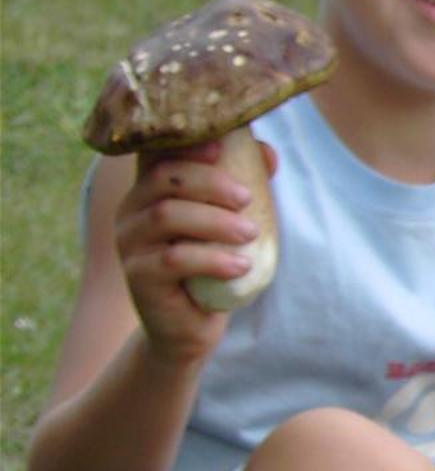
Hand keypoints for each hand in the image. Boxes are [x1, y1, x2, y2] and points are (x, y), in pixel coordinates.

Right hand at [114, 142, 272, 363]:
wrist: (190, 324)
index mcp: (149, 191)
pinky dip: (212, 259)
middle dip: (209, 182)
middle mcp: (130, 212)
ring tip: (251, 233)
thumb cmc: (212, 263)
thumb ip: (242, 184)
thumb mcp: (227, 222)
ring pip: (166, 216)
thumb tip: (269, 154)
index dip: (186, 146)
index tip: (222, 148)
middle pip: (163, 179)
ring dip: (216, 221)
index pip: (158, 155)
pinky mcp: (138, 277)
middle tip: (248, 198)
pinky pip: (174, 260)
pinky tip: (241, 265)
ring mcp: (129, 244)